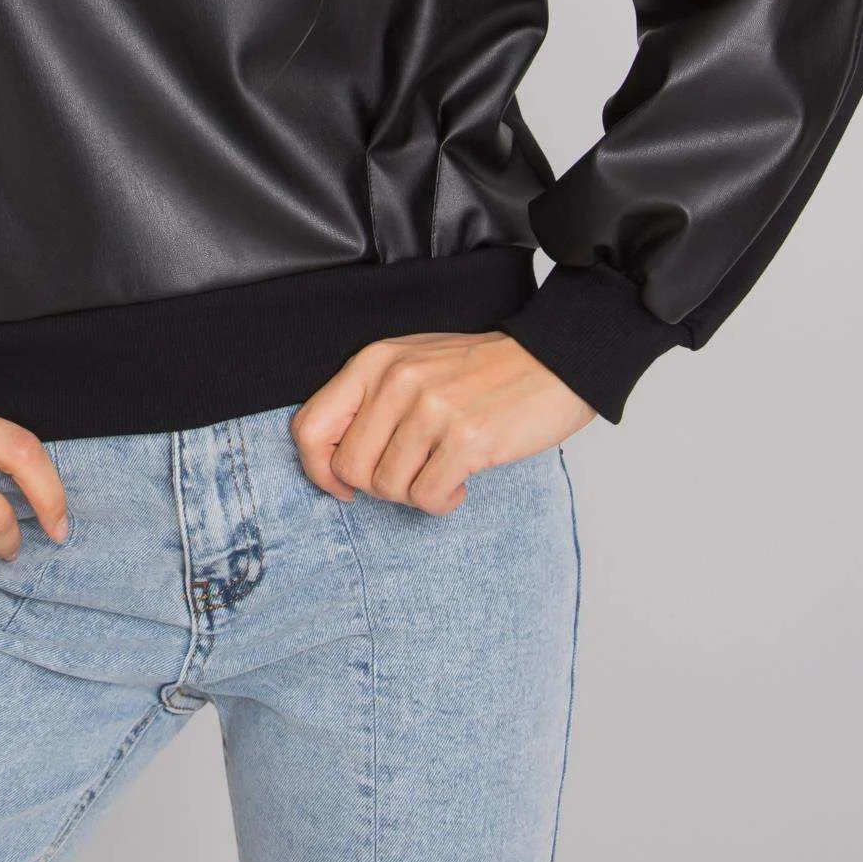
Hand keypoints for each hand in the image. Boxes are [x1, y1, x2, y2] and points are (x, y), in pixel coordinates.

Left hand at [290, 329, 595, 513]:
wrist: (552, 362)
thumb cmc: (480, 370)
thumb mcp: (412, 365)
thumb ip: (369, 400)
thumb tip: (330, 460)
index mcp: (374, 361)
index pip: (309, 427)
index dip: (318, 468)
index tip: (344, 484)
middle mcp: (396, 380)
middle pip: (349, 467)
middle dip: (378, 485)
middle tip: (413, 472)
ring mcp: (431, 408)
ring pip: (387, 487)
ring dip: (415, 492)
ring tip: (442, 469)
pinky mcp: (466, 438)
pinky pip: (427, 497)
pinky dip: (443, 500)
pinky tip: (462, 479)